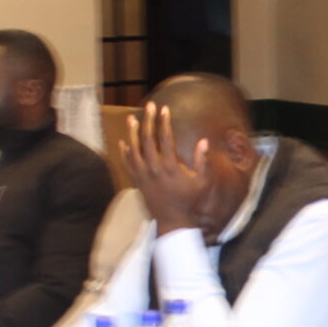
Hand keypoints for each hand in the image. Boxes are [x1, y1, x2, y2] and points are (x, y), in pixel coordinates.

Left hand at [122, 103, 209, 237]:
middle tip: (149, 106)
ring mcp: (143, 175)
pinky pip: (127, 164)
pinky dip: (124, 152)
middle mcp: (153, 168)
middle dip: (148, 120)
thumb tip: (204, 141)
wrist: (173, 220)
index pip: (165, 138)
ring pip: (133, 149)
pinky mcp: (137, 182)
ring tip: (131, 119)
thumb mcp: (201, 181)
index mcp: (170, 166)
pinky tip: (123, 142)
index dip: (164, 122)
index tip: (164, 109)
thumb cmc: (190, 200)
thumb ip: (202, 161)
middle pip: (147, 139)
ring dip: (132, 132)